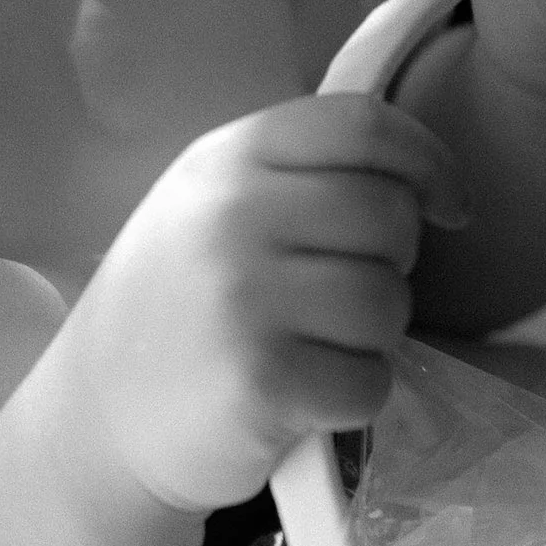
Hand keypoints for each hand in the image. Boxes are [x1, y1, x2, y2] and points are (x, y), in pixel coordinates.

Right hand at [45, 97, 467, 515]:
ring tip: (316, 346)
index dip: (428, 161)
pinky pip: (370, 381)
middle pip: (389, 216)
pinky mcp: (264, 382)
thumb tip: (422, 183)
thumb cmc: (176, 306)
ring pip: (388, 303)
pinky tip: (305, 396)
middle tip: (346, 295)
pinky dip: (353, 396)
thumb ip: (298, 174)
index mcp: (228, 157)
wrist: (97, 419)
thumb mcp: (211, 205)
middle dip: (394, 262)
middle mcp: (233, 215)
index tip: (448, 206)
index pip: (362, 125)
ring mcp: (246, 299)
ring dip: (374, 337)